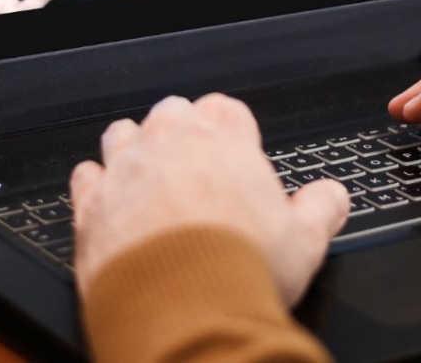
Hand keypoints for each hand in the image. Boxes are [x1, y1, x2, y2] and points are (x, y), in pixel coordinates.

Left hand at [70, 93, 348, 306]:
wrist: (184, 311)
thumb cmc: (242, 270)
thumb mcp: (304, 241)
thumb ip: (321, 208)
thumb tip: (333, 196)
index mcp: (224, 139)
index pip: (225, 109)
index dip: (231, 129)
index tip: (235, 150)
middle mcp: (171, 141)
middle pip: (173, 111)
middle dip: (183, 130)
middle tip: (195, 165)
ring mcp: (127, 167)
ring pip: (124, 132)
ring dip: (135, 147)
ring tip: (149, 175)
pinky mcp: (93, 202)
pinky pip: (86, 175)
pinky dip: (97, 184)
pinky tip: (109, 201)